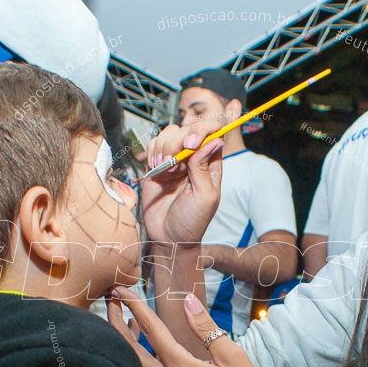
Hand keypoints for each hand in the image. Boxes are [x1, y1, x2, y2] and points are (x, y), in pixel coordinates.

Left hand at [106, 286, 289, 366]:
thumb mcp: (233, 356)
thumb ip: (206, 328)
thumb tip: (188, 302)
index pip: (150, 330)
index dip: (134, 306)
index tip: (122, 288)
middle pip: (128, 350)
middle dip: (114, 322)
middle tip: (110, 300)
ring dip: (123, 344)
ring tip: (124, 323)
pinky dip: (136, 362)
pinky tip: (146, 353)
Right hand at [141, 124, 223, 246]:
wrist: (168, 237)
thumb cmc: (192, 221)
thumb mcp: (205, 196)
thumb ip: (205, 167)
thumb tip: (215, 140)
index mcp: (210, 164)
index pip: (212, 133)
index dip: (203, 129)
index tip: (192, 143)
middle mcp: (193, 158)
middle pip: (189, 129)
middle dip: (179, 140)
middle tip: (174, 162)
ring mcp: (174, 160)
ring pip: (170, 133)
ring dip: (164, 147)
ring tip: (165, 168)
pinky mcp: (156, 165)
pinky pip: (153, 144)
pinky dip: (153, 151)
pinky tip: (156, 168)